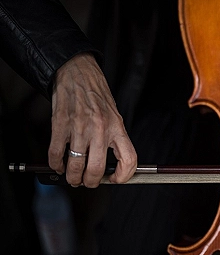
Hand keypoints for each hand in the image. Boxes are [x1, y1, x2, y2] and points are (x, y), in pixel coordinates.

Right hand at [48, 53, 136, 186]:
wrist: (78, 72)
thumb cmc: (96, 95)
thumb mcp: (114, 116)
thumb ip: (113, 138)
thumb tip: (111, 166)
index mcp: (117, 127)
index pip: (129, 159)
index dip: (124, 176)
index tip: (116, 179)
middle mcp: (100, 128)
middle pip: (97, 169)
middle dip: (91, 182)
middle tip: (88, 182)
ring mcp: (79, 127)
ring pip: (75, 165)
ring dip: (72, 177)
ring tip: (72, 177)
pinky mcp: (60, 124)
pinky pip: (56, 154)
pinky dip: (56, 165)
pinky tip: (58, 165)